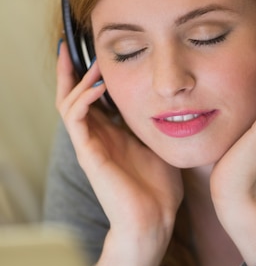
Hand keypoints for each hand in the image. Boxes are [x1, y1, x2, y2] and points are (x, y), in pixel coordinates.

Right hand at [56, 42, 182, 265]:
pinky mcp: (89, 154)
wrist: (154, 221)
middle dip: (71, 70)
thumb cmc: (160, 188)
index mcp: (112, 134)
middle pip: (72, 95)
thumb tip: (177, 101)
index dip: (90, 74)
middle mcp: (97, 136)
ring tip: (93, 62)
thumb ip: (160, 123)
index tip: (96, 50)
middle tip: (72, 44)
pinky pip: (76, 120)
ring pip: (68, 103)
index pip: (92, 97)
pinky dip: (83, 99)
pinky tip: (99, 86)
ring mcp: (90, 145)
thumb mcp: (162, 145)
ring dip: (77, 80)